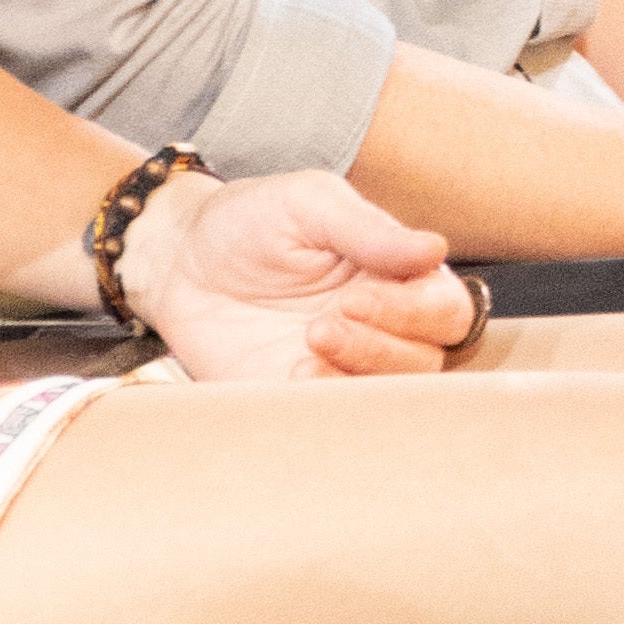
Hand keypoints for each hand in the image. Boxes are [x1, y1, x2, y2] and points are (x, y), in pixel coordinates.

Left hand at [123, 167, 486, 385]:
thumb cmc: (252, 220)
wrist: (178, 261)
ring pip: (390, 395)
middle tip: (326, 320)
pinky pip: (335, 420)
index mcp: (394, 274)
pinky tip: (296, 375)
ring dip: (358, 373)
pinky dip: (327, 404)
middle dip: (383, 344)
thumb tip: (435, 249)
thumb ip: (369, 230)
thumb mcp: (309, 204)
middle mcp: (379, 326)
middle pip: (427, 360)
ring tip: (310, 342)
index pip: (445, 308)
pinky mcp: (298, 400)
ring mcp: (342, 368)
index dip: (414, 310)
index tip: (357, 294)